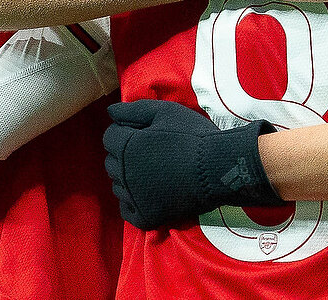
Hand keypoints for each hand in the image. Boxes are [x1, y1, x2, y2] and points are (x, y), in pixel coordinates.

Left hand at [104, 99, 282, 230]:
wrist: (217, 169)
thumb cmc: (192, 136)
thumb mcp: (165, 112)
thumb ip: (133, 110)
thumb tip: (110, 112)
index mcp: (126, 146)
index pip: (109, 138)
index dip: (126, 132)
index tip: (145, 133)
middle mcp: (123, 173)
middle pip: (111, 162)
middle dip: (125, 154)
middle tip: (151, 151)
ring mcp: (133, 198)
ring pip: (118, 186)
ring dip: (129, 177)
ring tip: (154, 171)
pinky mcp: (145, 217)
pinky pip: (127, 209)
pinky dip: (134, 201)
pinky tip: (150, 192)